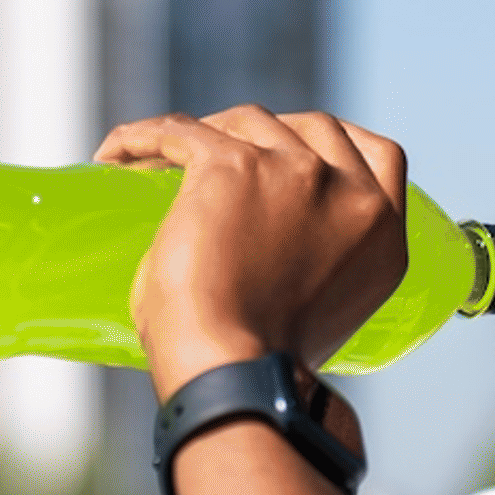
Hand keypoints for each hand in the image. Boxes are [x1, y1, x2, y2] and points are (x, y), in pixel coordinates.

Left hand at [96, 106, 413, 394]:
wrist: (231, 372)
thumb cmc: (257, 363)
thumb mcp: (319, 310)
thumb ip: (312, 264)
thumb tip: (256, 247)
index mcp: (382, 234)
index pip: (379, 156)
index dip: (337, 145)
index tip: (296, 149)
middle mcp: (349, 194)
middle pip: (312, 126)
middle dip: (267, 133)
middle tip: (217, 156)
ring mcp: (295, 172)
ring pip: (246, 122)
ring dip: (208, 132)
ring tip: (158, 162)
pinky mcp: (234, 167)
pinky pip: (180, 131)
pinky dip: (140, 138)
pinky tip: (113, 152)